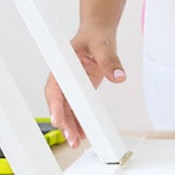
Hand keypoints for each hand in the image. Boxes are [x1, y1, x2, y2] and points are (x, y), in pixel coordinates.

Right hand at [44, 23, 125, 147]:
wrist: (97, 32)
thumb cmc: (95, 35)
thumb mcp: (103, 45)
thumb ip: (110, 60)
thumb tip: (119, 76)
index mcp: (63, 66)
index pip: (55, 89)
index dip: (55, 105)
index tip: (57, 120)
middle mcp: (64, 78)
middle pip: (60, 104)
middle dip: (64, 123)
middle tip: (71, 139)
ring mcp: (71, 85)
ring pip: (67, 109)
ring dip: (71, 126)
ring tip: (76, 143)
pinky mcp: (80, 90)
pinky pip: (77, 108)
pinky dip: (79, 121)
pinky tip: (83, 134)